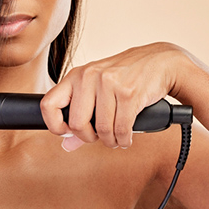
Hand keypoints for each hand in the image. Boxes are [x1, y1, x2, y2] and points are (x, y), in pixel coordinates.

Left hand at [40, 42, 186, 150]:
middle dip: (89, 138)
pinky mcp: (129, 93)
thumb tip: (67, 146)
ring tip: (116, 137)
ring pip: (102, 130)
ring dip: (111, 141)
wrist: (160, 62)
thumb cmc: (126, 77)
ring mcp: (109, 83)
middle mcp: (89, 76)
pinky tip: (126, 137)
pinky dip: (124, 140)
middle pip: (77, 124)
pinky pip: (121, 130)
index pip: (49, 104)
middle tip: (99, 136)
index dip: (55, 125)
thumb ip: (81, 116)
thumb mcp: (98, 90)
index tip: (68, 132)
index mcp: (76, 75)